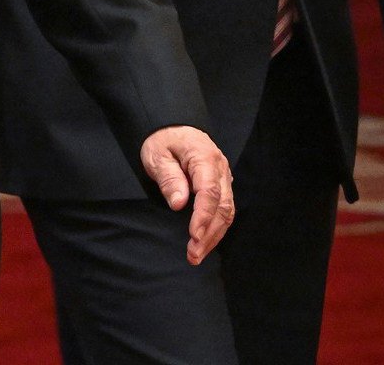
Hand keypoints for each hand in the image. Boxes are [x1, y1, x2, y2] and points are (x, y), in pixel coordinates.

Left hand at [140, 125, 234, 264]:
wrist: (173, 128)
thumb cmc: (163, 141)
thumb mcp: (157, 155)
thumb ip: (169, 178)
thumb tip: (179, 204)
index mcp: (205, 158)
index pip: (209, 192)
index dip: (203, 216)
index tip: (194, 236)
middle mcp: (221, 169)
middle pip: (222, 206)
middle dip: (209, 233)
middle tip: (193, 254)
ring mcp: (224, 178)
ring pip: (227, 211)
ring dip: (214, 235)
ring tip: (197, 255)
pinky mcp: (222, 186)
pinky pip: (224, 209)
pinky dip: (216, 228)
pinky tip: (205, 242)